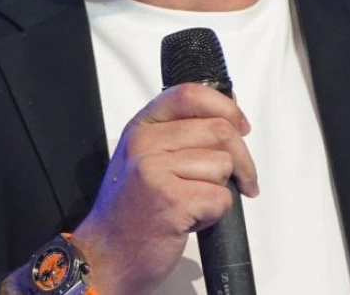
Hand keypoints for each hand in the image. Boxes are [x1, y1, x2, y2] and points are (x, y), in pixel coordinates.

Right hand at [72, 83, 258, 294]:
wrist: (105, 256)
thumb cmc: (128, 212)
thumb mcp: (146, 159)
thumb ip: (182, 132)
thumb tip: (228, 110)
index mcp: (141, 127)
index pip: (190, 94)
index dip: (225, 106)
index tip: (240, 125)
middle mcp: (144, 143)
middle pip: (218, 130)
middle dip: (242, 159)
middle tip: (243, 179)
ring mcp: (155, 170)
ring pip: (222, 165)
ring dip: (220, 190)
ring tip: (195, 202)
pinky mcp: (171, 200)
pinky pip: (220, 198)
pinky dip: (215, 214)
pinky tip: (191, 218)